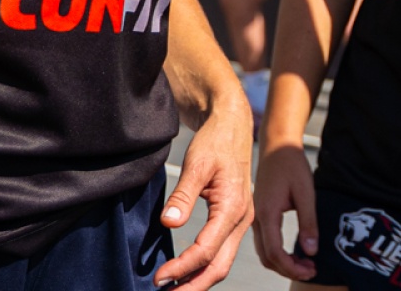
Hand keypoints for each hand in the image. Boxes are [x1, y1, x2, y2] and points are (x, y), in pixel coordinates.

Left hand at [155, 91, 252, 286]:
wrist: (232, 127)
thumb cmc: (215, 142)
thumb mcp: (197, 164)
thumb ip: (183, 196)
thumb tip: (168, 223)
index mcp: (233, 207)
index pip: (206, 249)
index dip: (181, 267)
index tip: (159, 277)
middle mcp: (242, 219)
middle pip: (219, 266)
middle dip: (192, 285)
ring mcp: (241, 221)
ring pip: (222, 263)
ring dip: (198, 280)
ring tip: (173, 288)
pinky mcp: (235, 220)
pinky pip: (222, 252)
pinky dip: (204, 267)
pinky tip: (186, 270)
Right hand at [251, 141, 319, 281]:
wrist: (276, 143)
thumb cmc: (291, 163)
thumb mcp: (306, 191)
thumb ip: (308, 222)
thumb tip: (311, 251)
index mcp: (267, 213)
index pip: (275, 252)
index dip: (293, 267)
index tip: (311, 269)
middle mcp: (257, 218)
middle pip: (267, 257)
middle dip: (288, 269)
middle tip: (311, 269)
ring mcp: (255, 216)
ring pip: (264, 252)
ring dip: (283, 263)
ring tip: (306, 263)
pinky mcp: (259, 213)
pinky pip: (264, 241)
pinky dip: (277, 253)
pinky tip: (294, 251)